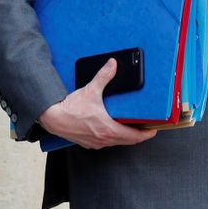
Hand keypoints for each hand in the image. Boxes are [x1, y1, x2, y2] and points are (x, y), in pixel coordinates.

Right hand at [38, 57, 156, 148]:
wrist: (53, 118)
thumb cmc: (71, 108)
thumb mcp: (91, 90)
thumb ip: (104, 76)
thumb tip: (112, 65)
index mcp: (108, 129)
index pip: (134, 137)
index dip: (146, 134)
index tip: (154, 130)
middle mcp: (104, 139)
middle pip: (128, 141)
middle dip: (138, 135)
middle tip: (146, 128)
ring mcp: (96, 143)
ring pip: (117, 142)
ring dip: (125, 136)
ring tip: (132, 127)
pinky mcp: (89, 143)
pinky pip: (106, 142)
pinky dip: (113, 137)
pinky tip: (112, 128)